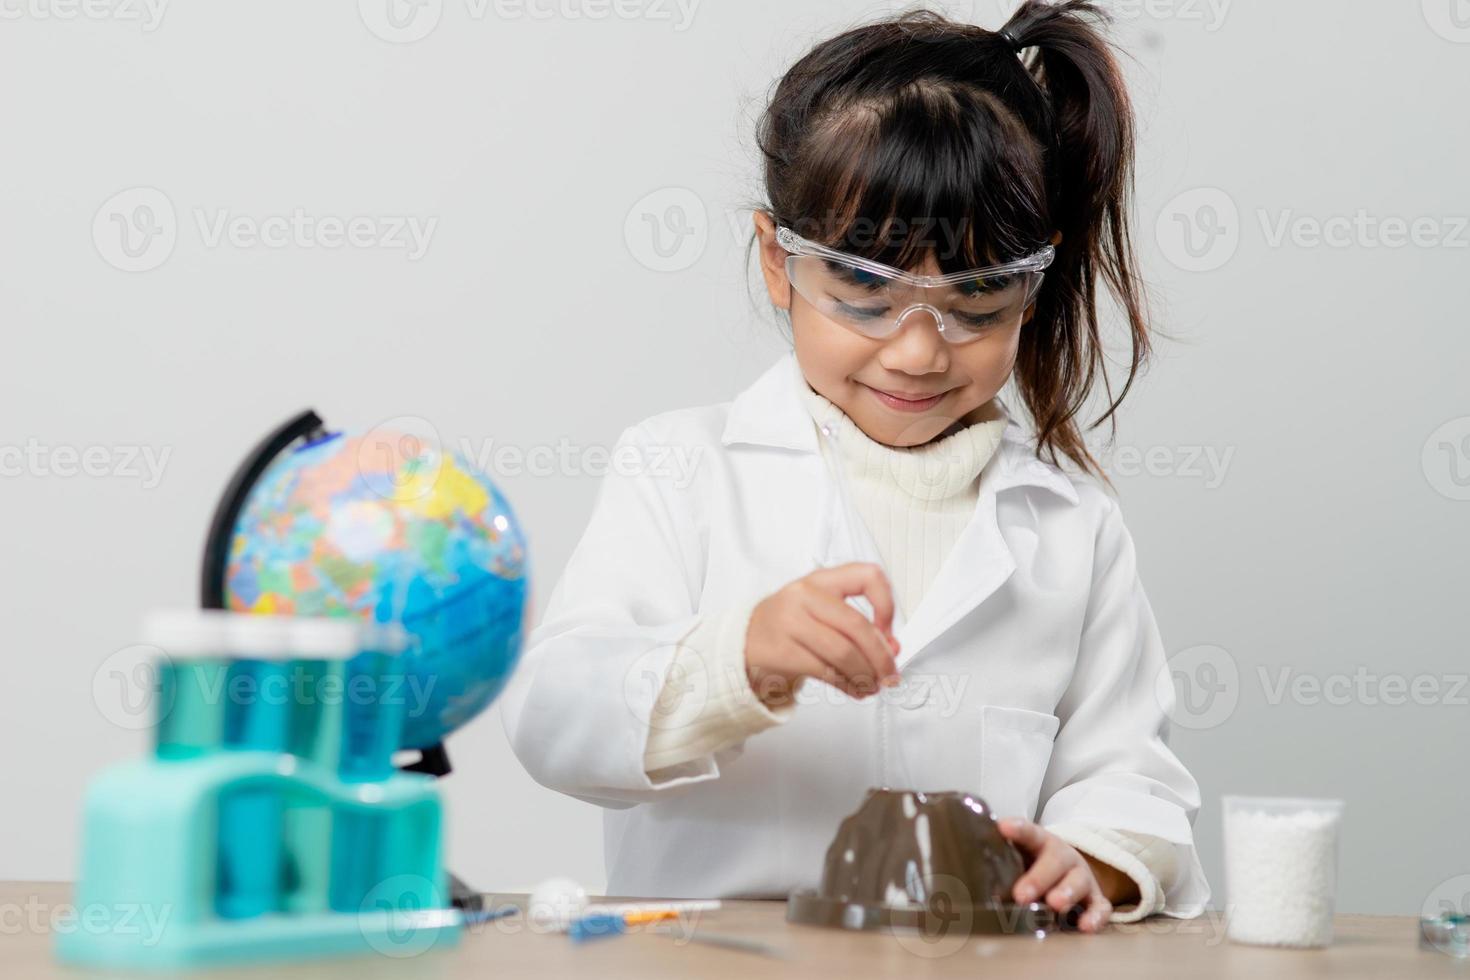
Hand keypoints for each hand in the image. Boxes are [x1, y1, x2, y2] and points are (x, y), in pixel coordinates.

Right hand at [745, 562, 900, 705]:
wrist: (744, 642)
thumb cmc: (790, 625)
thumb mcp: (822, 613)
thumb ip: (858, 626)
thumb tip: (891, 649)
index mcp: (821, 580)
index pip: (866, 577)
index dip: (886, 605)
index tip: (888, 630)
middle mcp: (805, 595)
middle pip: (857, 626)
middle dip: (881, 657)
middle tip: (889, 674)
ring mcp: (790, 622)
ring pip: (844, 653)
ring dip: (865, 676)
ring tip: (872, 686)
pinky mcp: (782, 652)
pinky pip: (827, 672)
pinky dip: (848, 686)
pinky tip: (854, 689)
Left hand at [998, 817, 1113, 932]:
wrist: (1071, 870)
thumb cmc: (1036, 864)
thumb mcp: (1021, 856)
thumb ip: (1002, 860)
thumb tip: (968, 872)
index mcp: (1042, 843)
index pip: (1029, 833)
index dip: (1018, 830)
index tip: (1003, 828)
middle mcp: (1064, 858)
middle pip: (1054, 862)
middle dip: (1038, 878)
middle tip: (1021, 894)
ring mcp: (1082, 878)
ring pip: (1078, 882)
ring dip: (1066, 893)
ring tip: (1054, 905)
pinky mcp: (1096, 899)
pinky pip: (1100, 907)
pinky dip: (1095, 917)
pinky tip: (1085, 926)